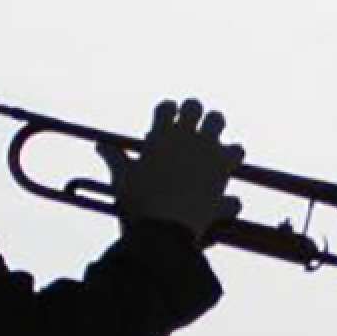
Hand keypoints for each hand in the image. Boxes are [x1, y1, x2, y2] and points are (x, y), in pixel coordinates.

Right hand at [98, 98, 244, 241]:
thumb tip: (100, 143)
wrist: (164, 229)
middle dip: (193, 114)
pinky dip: (231, 162)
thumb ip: (114, 157)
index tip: (167, 123)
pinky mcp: (224, 169)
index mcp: (161, 134)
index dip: (167, 113)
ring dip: (214, 129)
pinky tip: (224, 179)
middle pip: (195, 107)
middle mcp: (186, 135)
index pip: (167, 107)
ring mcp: (208, 149)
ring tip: (209, 146)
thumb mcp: (121, 178)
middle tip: (189, 130)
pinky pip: (237, 153)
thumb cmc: (138, 202)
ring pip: (218, 121)